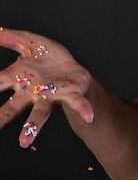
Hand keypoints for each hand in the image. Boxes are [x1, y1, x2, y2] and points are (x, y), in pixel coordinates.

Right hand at [0, 26, 93, 147]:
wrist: (70, 67)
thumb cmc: (46, 57)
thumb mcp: (29, 42)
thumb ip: (12, 38)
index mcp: (17, 78)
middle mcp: (30, 92)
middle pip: (12, 107)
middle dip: (2, 117)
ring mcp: (49, 96)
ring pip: (39, 113)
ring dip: (32, 127)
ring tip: (24, 142)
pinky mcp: (69, 94)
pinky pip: (76, 102)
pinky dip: (82, 109)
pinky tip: (88, 116)